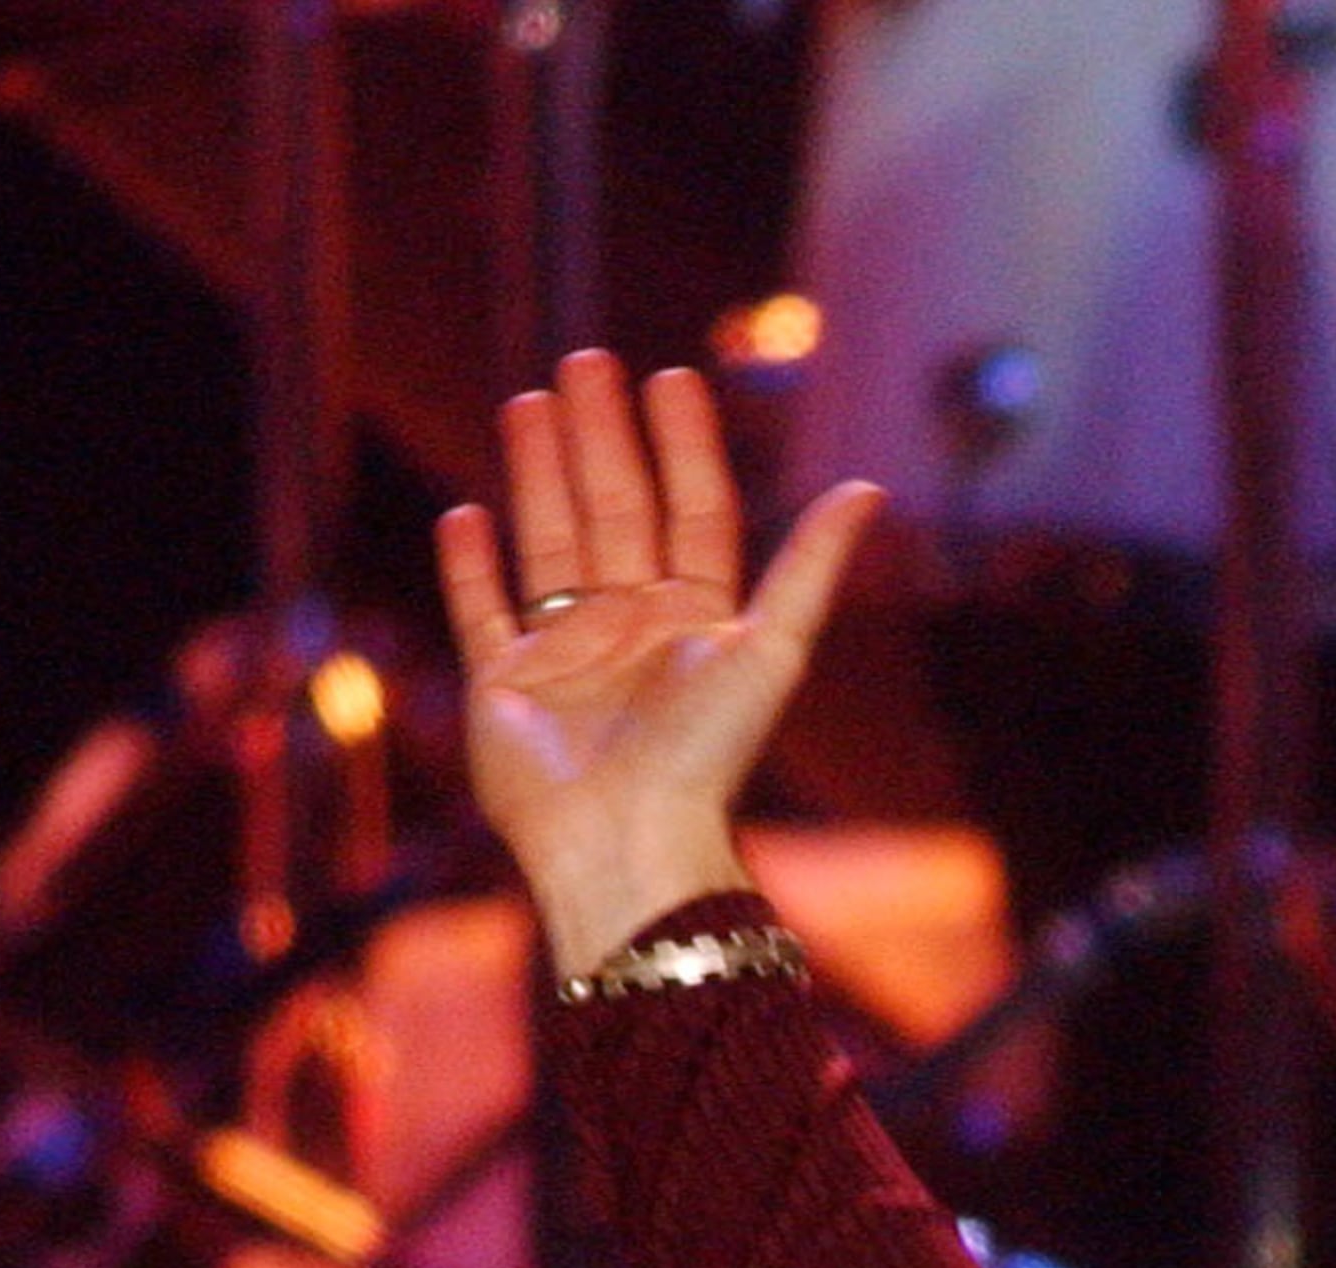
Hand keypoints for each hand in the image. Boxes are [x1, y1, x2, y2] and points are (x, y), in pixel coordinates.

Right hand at [433, 348, 882, 974]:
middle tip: (587, 362)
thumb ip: (811, 568)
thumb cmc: (707, 753)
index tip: (670, 377)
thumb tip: (870, 490)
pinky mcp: (506, 684)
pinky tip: (466, 514)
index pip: (692, 510)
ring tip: (530, 402)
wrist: (627, 837)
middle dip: (602, 436)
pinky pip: (482, 611)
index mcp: (698, 620)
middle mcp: (634, 628)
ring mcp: (567, 654)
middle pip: (616, 511)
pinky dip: (471, 567)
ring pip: (550, 542)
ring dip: (540, 473)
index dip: (684, 445)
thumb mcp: (771, 648)